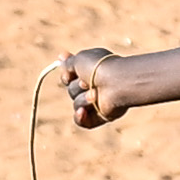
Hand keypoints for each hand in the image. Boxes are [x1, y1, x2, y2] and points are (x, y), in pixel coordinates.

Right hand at [51, 43, 179, 131]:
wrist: (119, 81)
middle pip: (70, 89)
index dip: (69, 72)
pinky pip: (80, 121)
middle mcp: (93, 87)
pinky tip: (86, 108)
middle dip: (77, 84)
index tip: (68, 68)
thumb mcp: (82, 59)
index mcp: (92, 73)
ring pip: (74, 102)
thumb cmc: (104, 66)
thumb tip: (60, 57)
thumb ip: (68, 61)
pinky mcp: (98, 118)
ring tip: (97, 92)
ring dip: (83, 96)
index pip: (71, 74)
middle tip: (91, 81)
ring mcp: (95, 103)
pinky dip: (81, 116)